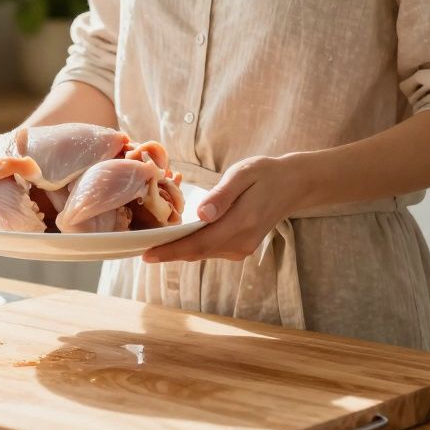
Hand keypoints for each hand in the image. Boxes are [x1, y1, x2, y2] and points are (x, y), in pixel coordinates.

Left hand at [142, 154, 312, 263]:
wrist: (292, 185)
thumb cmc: (264, 174)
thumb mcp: (243, 174)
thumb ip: (222, 195)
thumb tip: (202, 214)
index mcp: (241, 223)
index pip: (199, 243)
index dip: (171, 251)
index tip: (146, 255)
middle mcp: (240, 242)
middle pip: (197, 252)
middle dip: (167, 252)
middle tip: (137, 249)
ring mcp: (241, 248)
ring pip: (201, 252)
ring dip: (177, 250)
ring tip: (149, 242)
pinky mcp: (239, 247)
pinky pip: (209, 249)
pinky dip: (190, 245)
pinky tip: (174, 238)